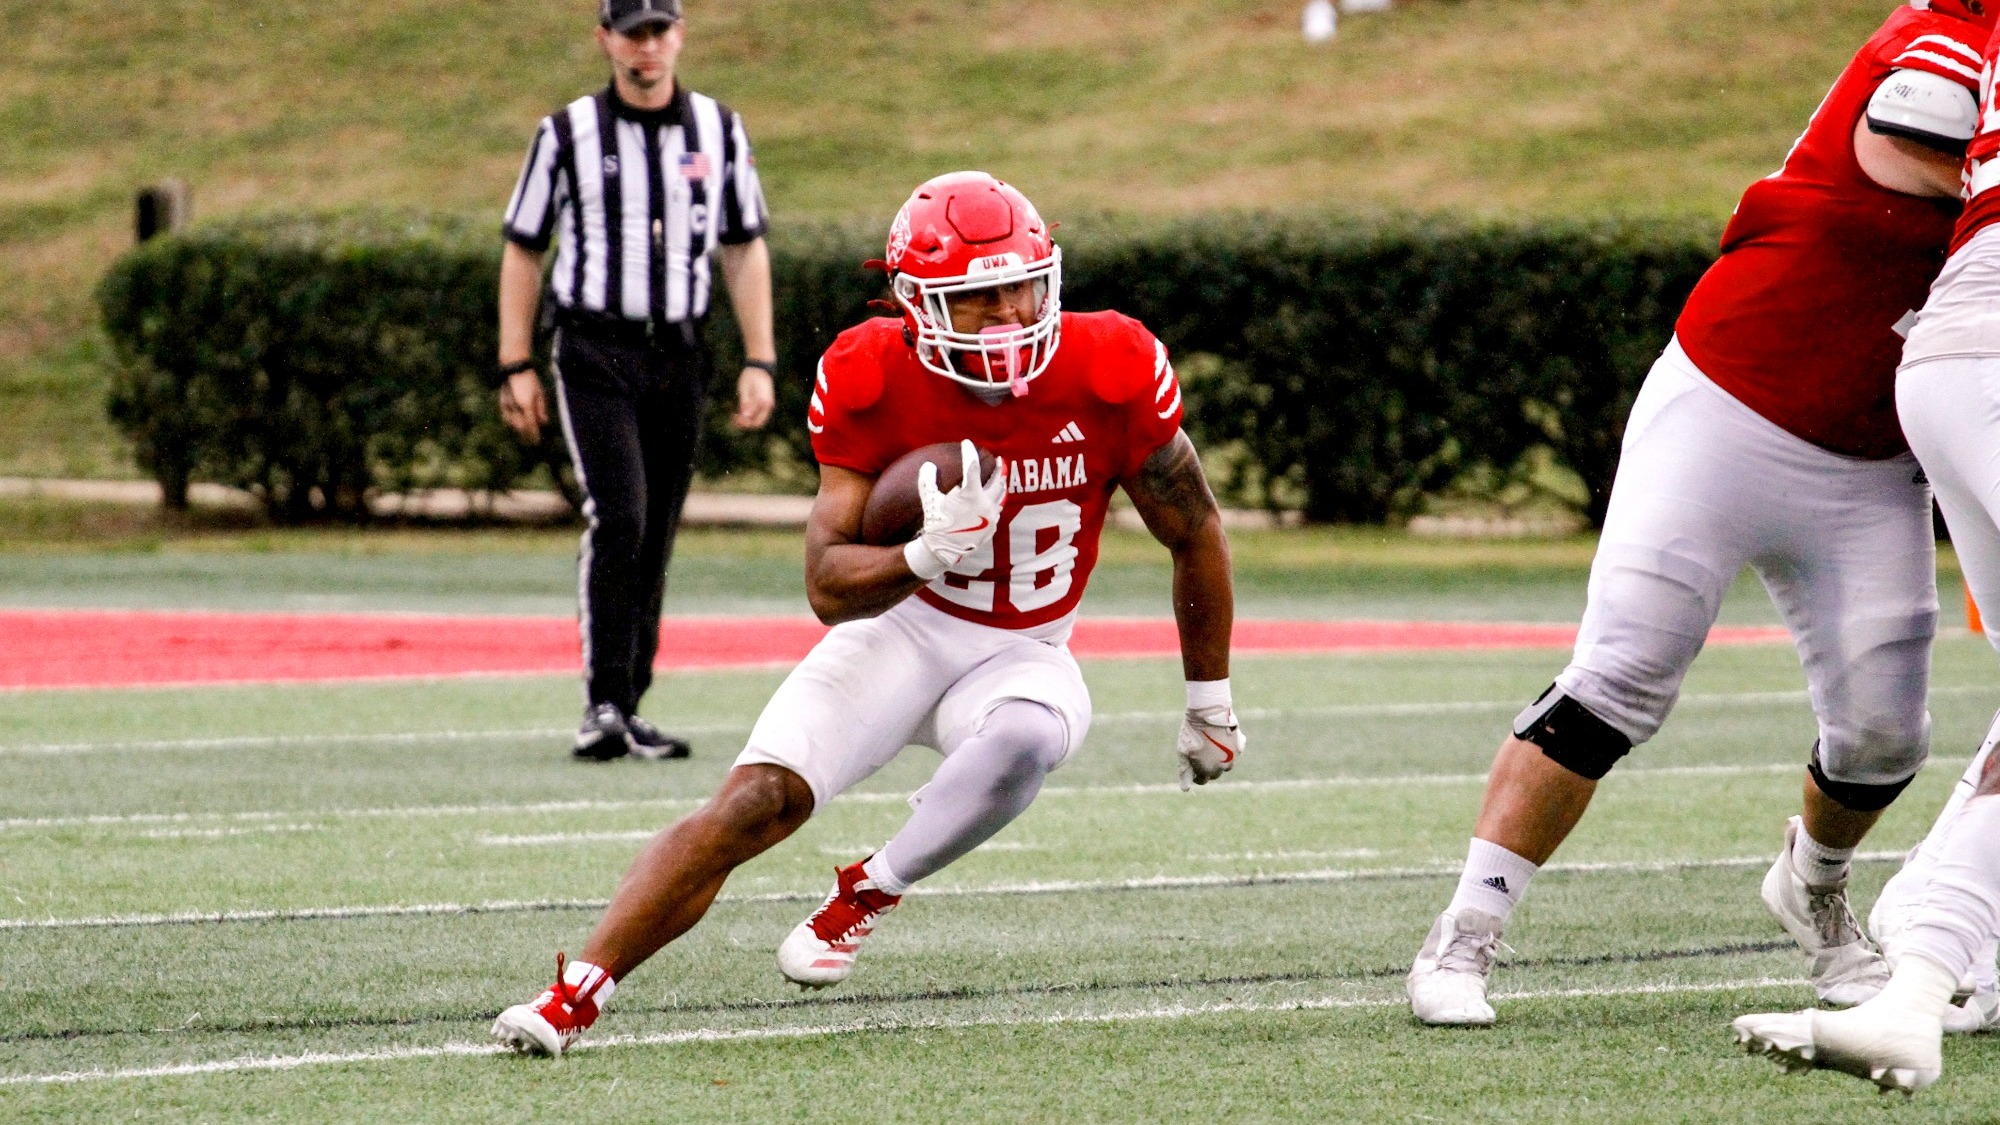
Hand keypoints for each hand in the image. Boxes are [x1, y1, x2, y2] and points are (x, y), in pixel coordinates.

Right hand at [499, 369, 546, 441]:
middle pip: (521, 427)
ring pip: (513, 424)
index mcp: (527, 404)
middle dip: (527, 434)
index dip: (534, 435)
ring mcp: (507, 405)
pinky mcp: (502, 402)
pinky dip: (511, 423)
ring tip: (525, 433)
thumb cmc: (530, 380)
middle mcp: (516, 407)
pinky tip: (515, 425)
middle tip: (532, 439)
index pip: (531, 425)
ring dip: (519, 429)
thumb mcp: (540, 394)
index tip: (537, 442)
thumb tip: (544, 423)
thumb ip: (541, 409)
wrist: (514, 368)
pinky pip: (506, 418)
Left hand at [732, 366, 774, 429]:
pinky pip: (757, 414)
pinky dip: (749, 415)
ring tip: (734, 415)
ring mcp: (768, 405)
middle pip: (758, 423)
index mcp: (763, 402)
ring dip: (746, 420)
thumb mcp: (744, 389)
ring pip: (757, 419)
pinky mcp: (764, 403)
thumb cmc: (751, 376)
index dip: (744, 423)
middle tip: (733, 417)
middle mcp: (768, 406)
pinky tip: (739, 411)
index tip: (734, 416)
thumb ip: (745, 403)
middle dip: (745, 424)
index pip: (756, 421)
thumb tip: (745, 416)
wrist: (760, 367)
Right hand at [904, 439, 1005, 579]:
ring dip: (1001, 484)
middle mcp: (985, 503)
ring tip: (1001, 477)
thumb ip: (927, 479)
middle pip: (997, 480)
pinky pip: (998, 510)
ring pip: (1001, 495)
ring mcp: (991, 516)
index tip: (967, 443)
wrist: (944, 549)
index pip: (972, 466)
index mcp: (971, 494)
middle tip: (999, 459)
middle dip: (998, 468)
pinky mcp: (992, 527)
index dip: (969, 452)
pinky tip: (995, 499)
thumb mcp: (929, 499)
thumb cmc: (936, 522)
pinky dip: (996, 501)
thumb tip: (929, 464)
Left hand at [1177, 703, 1243, 790]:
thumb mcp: (1183, 752)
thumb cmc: (1193, 732)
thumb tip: (1186, 789)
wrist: (1209, 712)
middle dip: (1208, 768)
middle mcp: (1222, 767)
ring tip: (1211, 747)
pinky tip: (1221, 739)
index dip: (1196, 774)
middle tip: (1201, 756)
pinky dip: (1228, 749)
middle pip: (1215, 773)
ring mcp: (1232, 757)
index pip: (1202, 780)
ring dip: (1219, 760)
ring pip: (1226, 764)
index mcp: (1207, 770)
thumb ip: (1185, 772)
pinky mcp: (1239, 746)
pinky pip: (1234, 752)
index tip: (1192, 766)